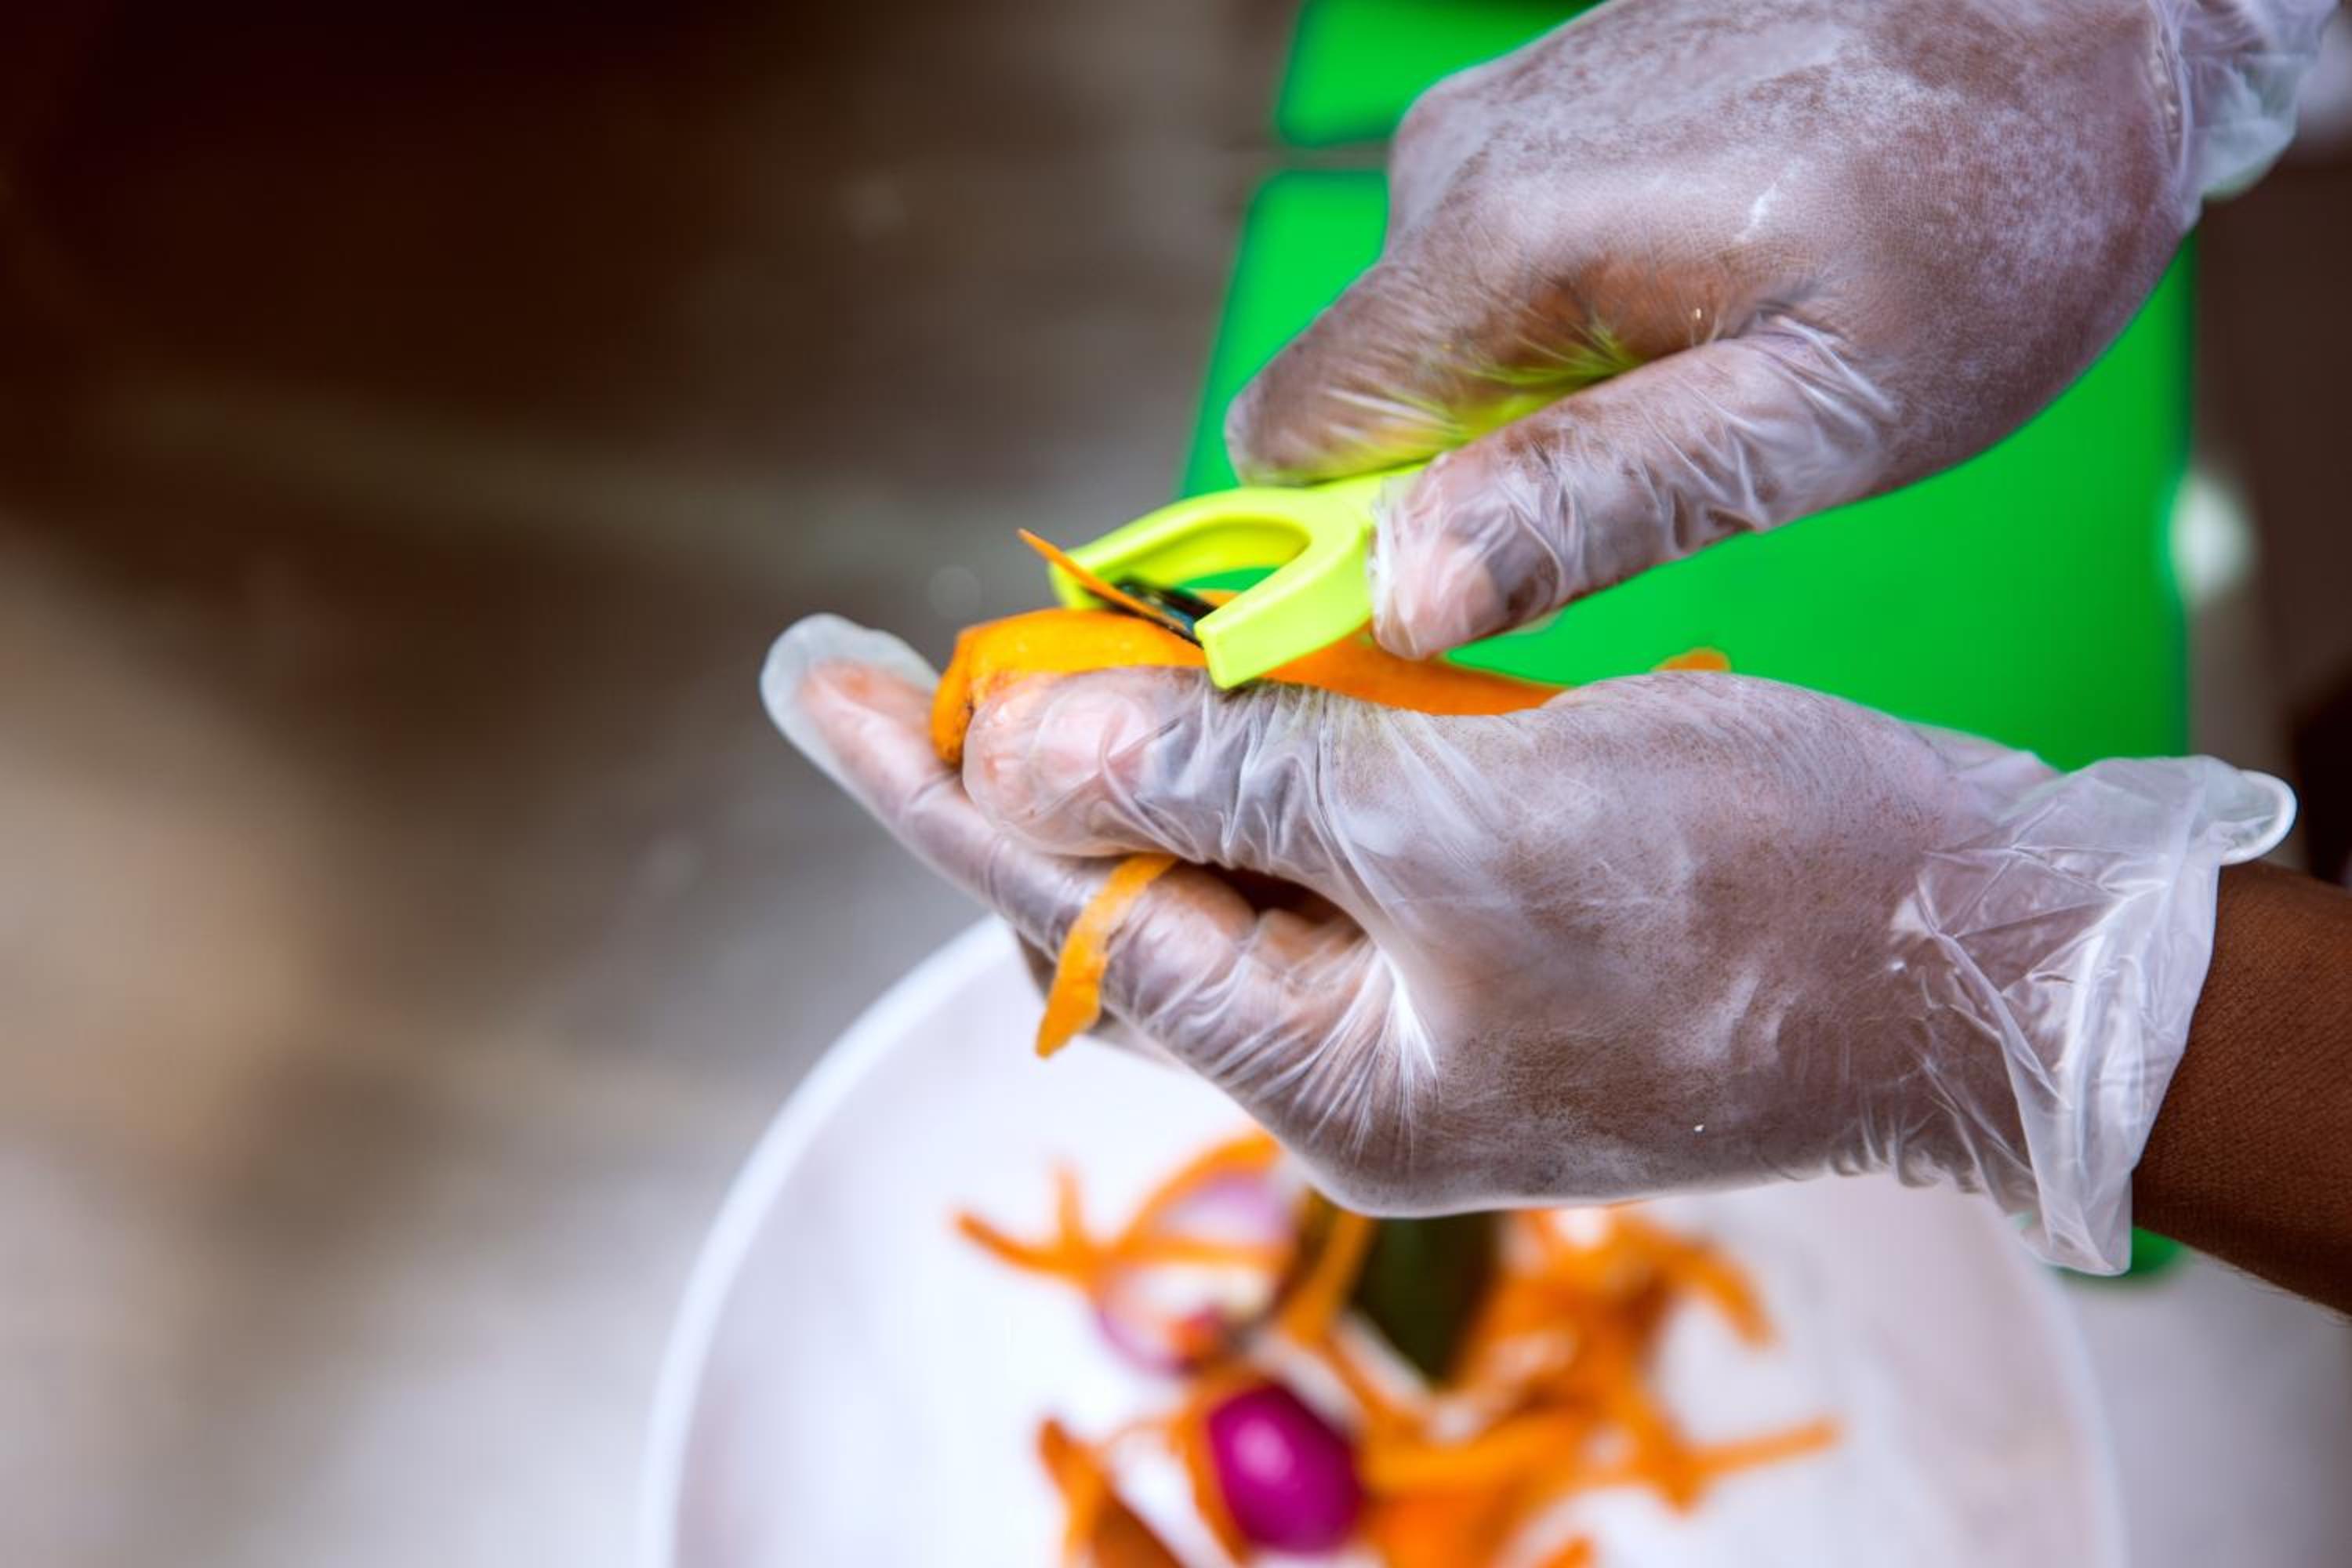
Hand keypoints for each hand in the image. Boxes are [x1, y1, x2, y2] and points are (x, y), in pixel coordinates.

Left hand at [766, 615, 2289, 1271]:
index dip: (926, 781)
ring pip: (1221, 863)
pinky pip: (1324, 846)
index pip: (1066, 910)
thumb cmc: (1753, 896)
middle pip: (1124, 897)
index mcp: (1325, 1070)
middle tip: (901, 658)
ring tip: (1051, 650)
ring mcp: (1421, 1002)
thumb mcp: (1462, 824)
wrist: (1983, 954)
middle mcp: (1350, 1054)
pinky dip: (1264, 751)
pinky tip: (1227, 681)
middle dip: (1016, 767)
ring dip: (1140, 749)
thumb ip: (1229, 788)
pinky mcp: (1487, 935)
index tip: (811, 673)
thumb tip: (1018, 751)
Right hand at [1227, 0, 2330, 655]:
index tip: (1485, 590)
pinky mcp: (1547, 108)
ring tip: (1718, 368)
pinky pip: (1496, 271)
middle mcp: (1458, 160)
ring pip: (1435, 339)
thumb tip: (1408, 596)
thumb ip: (1597, 503)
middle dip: (1481, 475)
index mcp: (1499, 240)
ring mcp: (1500, 118)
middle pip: (1361, 398)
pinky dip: (1578, 322)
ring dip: (1545, 398)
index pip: (1290, 442)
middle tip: (1670, 469)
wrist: (2085, 15)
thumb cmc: (1991, 213)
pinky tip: (1712, 295)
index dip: (1355, 546)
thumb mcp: (1817, 415)